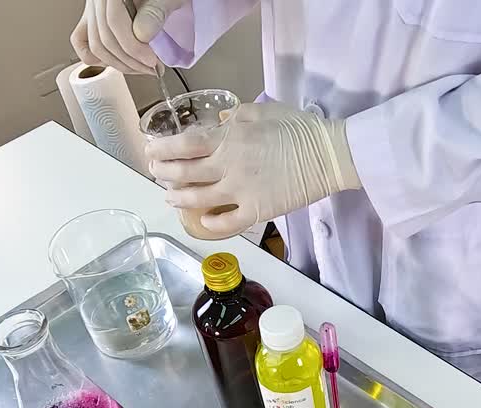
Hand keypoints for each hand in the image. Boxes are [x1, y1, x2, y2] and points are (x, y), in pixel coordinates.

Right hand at [70, 0, 185, 73]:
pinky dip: (100, 59)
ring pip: (94, 46)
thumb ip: (154, 12)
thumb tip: (142, 35)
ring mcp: (92, 11)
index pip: (114, 22)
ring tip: (142, 68)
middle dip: (129, 61)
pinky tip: (121, 62)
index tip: (152, 61)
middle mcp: (97, 0)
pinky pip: (83, 43)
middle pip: (102, 38)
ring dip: (119, 64)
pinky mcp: (92, 21)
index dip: (134, 47)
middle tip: (152, 68)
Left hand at [147, 103, 361, 236]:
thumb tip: (219, 119)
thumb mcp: (264, 110)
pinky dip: (209, 224)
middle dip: (163, 173)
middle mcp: (228, 165)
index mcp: (229, 137)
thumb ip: (237, 115)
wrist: (329, 155)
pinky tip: (202, 221)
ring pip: (197, 199)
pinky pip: (225, 223)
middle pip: (184, 172)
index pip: (184, 144)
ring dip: (178, 198)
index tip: (151, 151)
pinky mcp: (256, 212)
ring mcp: (241, 191)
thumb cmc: (299, 128)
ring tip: (170, 197)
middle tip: (155, 173)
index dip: (162, 149)